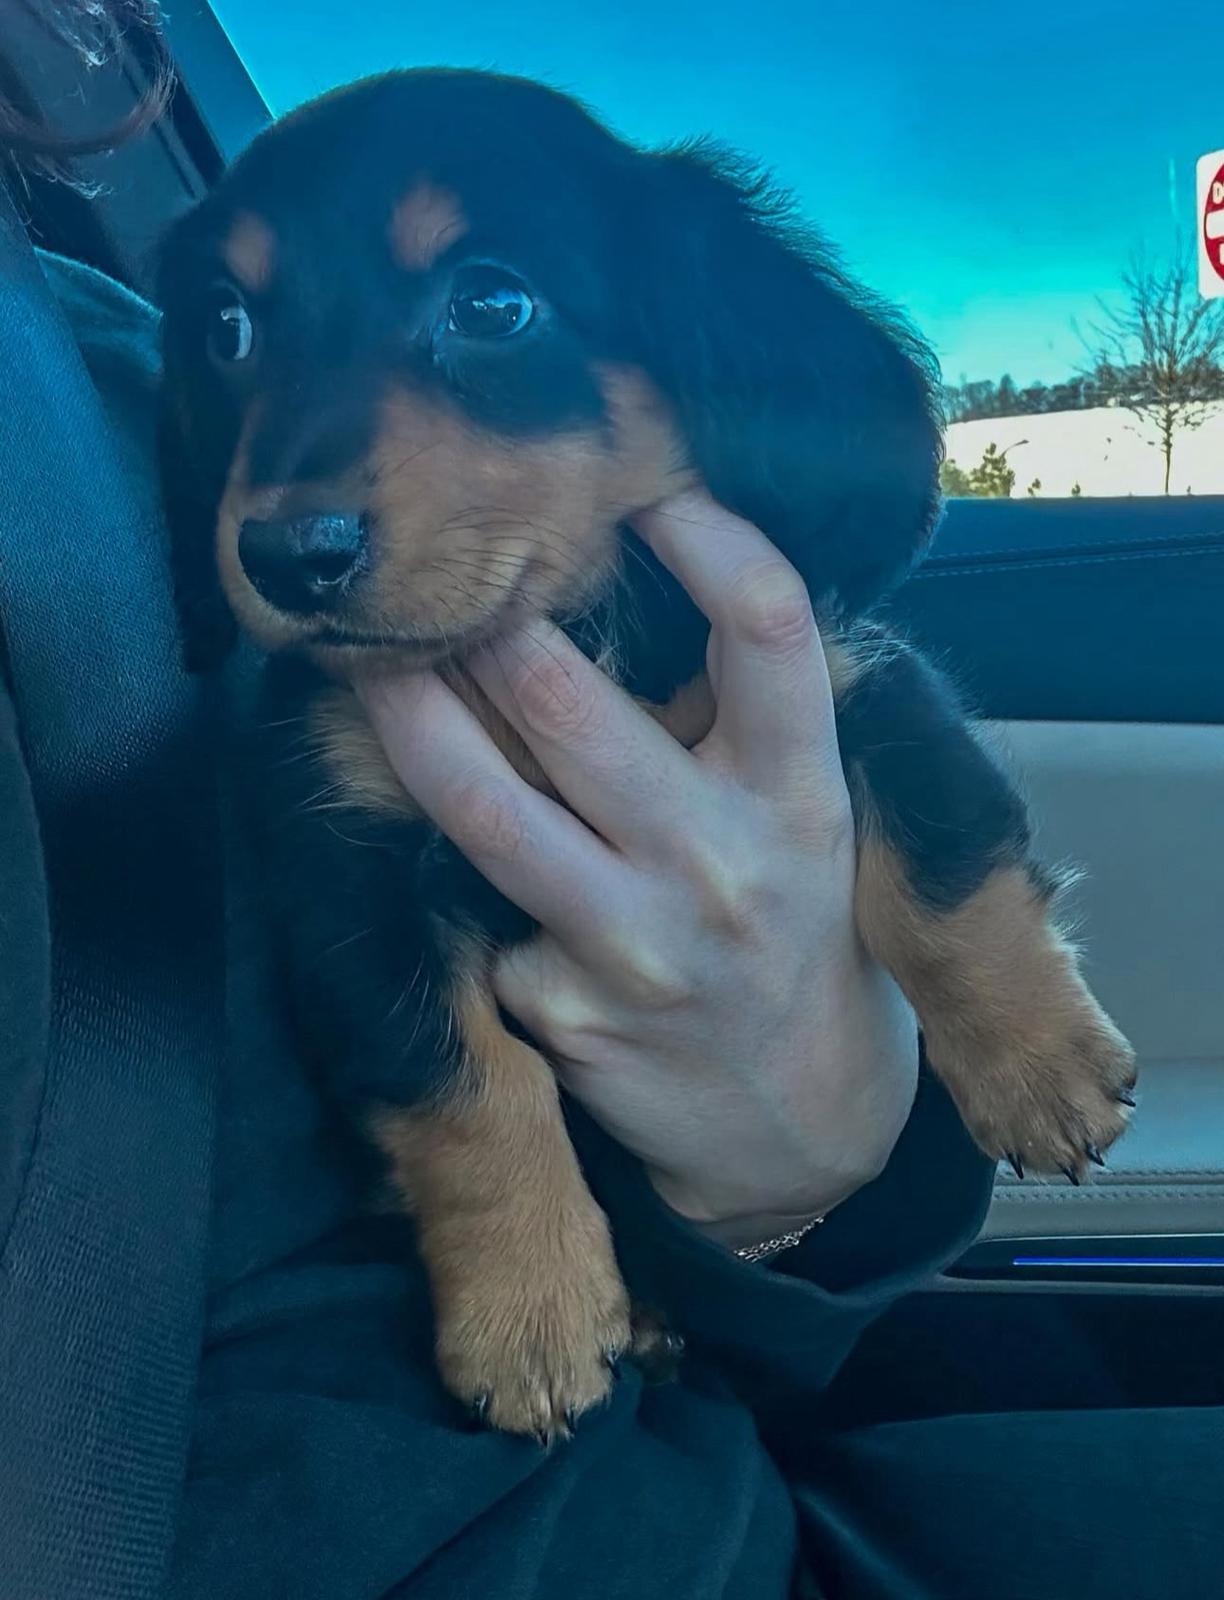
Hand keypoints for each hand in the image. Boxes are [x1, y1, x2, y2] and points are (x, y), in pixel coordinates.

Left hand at [359, 490, 918, 1246]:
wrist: (797, 1122)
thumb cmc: (794, 937)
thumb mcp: (808, 825)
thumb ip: (748, 725)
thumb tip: (635, 588)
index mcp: (801, 798)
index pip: (766, 632)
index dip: (704, 534)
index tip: (637, 481)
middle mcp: (722, 865)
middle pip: (573, 707)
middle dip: (488, 623)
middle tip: (442, 571)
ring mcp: (635, 947)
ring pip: (484, 806)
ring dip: (408, 715)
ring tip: (367, 658)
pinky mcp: (561, 1011)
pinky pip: (476, 913)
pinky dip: (450, 876)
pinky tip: (421, 852)